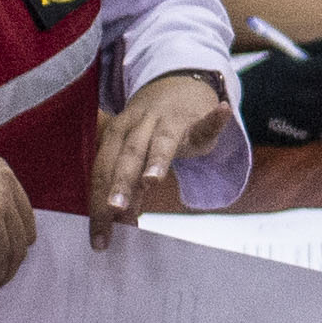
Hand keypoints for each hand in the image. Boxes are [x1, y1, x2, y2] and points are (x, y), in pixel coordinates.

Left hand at [91, 72, 229, 244]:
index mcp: (118, 134)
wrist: (176, 85)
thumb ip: (124, 186)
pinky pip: (206, 121)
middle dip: (120, 183)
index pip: (103, 170)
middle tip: (115, 210)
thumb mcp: (132, 151)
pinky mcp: (198, 120)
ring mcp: (170, 121)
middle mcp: (140, 125)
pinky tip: (221, 111)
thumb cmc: (149, 129)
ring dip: (157, 158)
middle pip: (129, 156)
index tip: (100, 237)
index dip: (99, 203)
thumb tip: (114, 226)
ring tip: (152, 179)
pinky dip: (215, 118)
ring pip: (163, 140)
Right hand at [237, 41, 321, 148]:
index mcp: (305, 73)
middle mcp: (311, 97)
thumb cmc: (261, 78)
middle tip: (306, 82)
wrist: (237, 109)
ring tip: (296, 98)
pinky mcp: (307, 135)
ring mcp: (310, 119)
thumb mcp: (286, 56)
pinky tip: (293, 113)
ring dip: (321, 101)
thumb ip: (321, 46)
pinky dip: (313, 118)